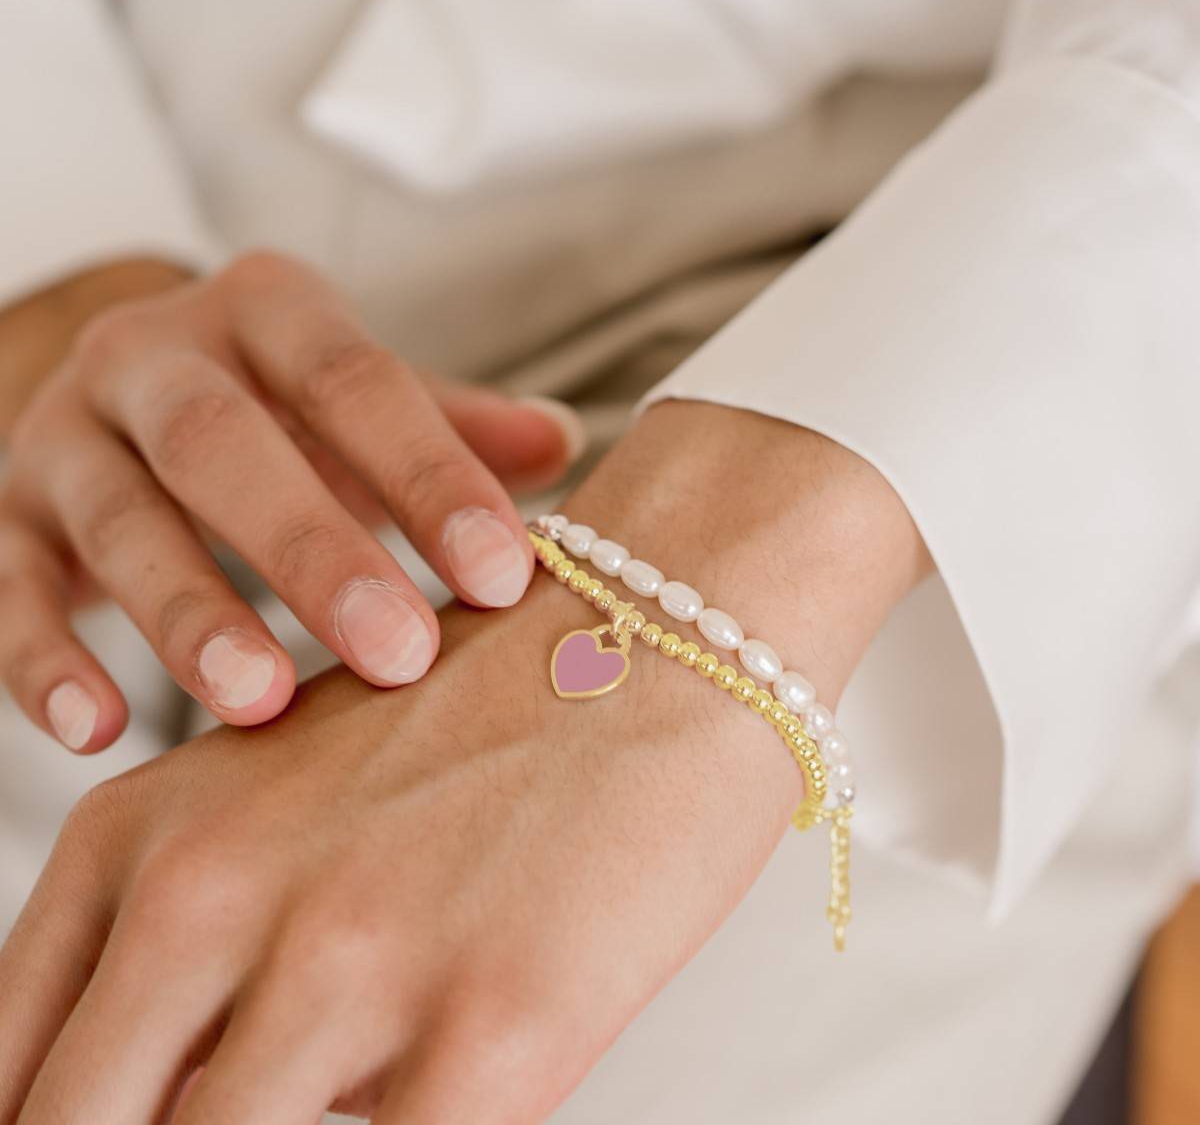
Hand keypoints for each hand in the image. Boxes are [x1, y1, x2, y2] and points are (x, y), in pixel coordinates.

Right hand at [0, 251, 581, 750]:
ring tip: (264, 701)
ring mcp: (63, 434)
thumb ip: (453, 424)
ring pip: (119, 519)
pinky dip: (42, 660)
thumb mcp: (362, 402)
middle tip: (398, 654)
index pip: (354, 380)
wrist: (126, 392)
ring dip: (190, 615)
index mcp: (265, 310)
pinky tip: (96, 731)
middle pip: (224, 442)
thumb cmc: (282, 413)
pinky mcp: (3, 515)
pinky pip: (5, 584)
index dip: (429, 474)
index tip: (503, 576)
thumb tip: (564, 443)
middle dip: (310, 548)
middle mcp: (153, 356)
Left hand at [0, 402, 927, 1122]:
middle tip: (234, 1122)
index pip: (8, 1070)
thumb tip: (205, 1089)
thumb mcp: (293, 790)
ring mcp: (350, 964)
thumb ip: (213, 949)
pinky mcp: (495, 1028)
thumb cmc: (500, 700)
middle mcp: (212, 898)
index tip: (126, 1124)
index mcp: (146, 837)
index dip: (45, 1121)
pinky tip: (442, 1108)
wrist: (670, 627)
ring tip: (360, 1092)